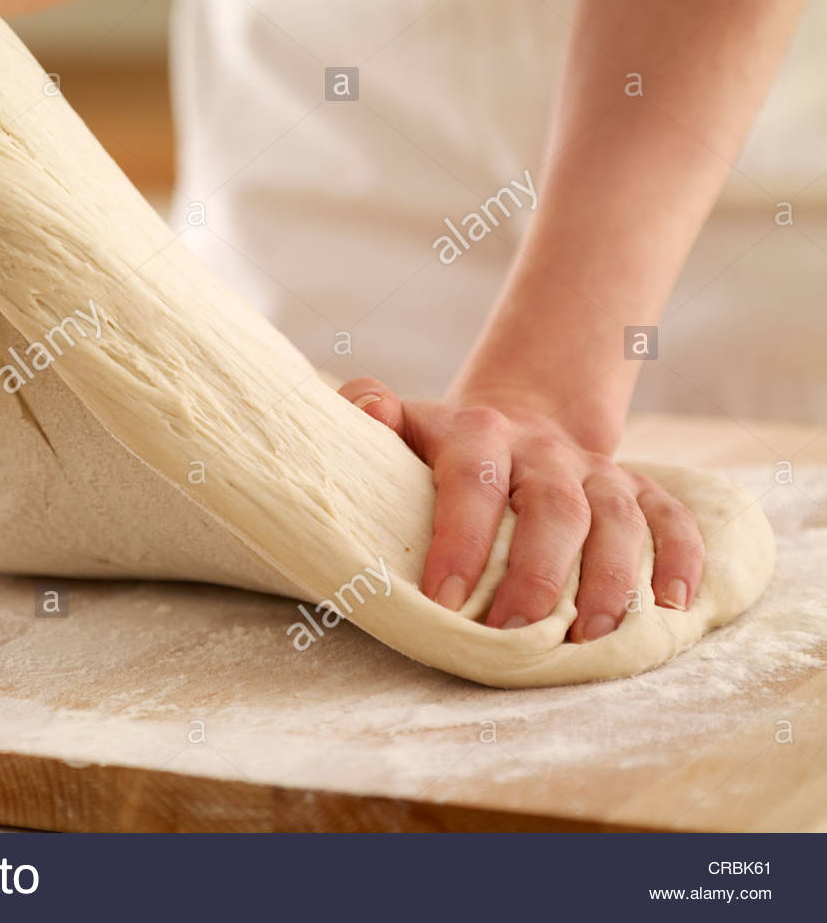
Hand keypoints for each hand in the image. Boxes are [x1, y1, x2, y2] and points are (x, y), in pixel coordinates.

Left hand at [338, 377, 703, 640]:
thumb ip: (368, 409)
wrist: (516, 418)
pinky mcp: (638, 490)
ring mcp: (597, 470)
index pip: (472, 483)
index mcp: (479, 433)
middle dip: (537, 576)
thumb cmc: (441, 446)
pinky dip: (681, 559)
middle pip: (556, 508)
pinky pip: (673, 519)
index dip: (460, 540)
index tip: (441, 600)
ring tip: (588, 639)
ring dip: (611, 581)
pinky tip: (674, 607)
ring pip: (620, 519)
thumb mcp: (400, 423)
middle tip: (512, 635)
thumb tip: (367, 410)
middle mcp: (546, 450)